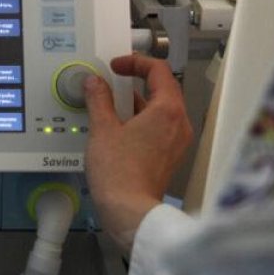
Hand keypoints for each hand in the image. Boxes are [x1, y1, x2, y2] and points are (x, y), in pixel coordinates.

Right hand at [84, 54, 192, 252]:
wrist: (130, 212)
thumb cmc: (120, 174)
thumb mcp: (102, 129)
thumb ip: (98, 99)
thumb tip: (94, 83)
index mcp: (167, 110)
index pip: (159, 70)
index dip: (135, 62)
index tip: (116, 66)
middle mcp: (179, 124)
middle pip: (163, 88)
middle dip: (137, 80)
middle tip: (115, 80)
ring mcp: (177, 141)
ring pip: (162, 108)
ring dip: (139, 101)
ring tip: (112, 104)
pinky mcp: (170, 156)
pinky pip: (160, 127)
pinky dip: (142, 119)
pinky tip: (120, 127)